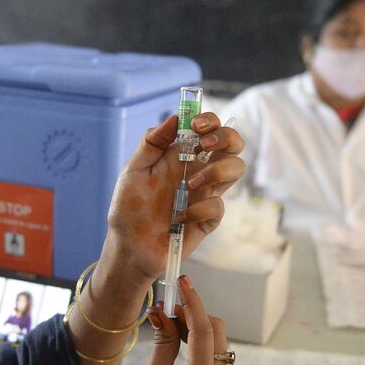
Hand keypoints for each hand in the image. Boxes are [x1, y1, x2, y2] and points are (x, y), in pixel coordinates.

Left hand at [105, 113, 244, 282]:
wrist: (128, 246)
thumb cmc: (129, 208)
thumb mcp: (133, 170)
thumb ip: (151, 142)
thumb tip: (174, 118)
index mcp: (182, 155)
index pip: (209, 129)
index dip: (210, 120)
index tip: (195, 124)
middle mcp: (199, 171)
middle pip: (233, 144)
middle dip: (225, 137)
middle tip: (203, 146)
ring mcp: (206, 194)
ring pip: (236, 169)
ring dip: (217, 170)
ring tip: (190, 184)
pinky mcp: (208, 219)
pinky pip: (218, 206)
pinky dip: (200, 209)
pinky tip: (179, 217)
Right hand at [128, 276, 228, 364]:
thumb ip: (163, 343)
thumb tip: (163, 311)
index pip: (204, 331)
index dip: (193, 303)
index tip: (182, 282)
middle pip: (216, 331)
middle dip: (194, 312)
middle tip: (167, 305)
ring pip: (216, 339)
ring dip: (194, 324)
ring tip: (167, 320)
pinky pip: (213, 350)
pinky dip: (197, 337)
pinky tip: (176, 334)